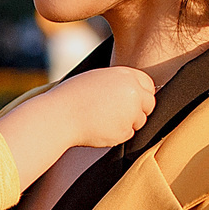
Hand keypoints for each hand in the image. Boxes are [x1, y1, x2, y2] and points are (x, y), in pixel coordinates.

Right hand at [0, 65, 154, 183]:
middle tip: (118, 113)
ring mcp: (131, 112)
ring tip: (102, 118)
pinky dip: (117, 134)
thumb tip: (137, 93)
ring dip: (127, 123)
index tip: (131, 100)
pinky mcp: (125, 130)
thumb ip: (119, 83)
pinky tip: (99, 127)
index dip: (140, 93)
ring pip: (139, 121)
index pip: (148, 84)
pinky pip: (128, 134)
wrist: (59, 115)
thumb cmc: (73, 96)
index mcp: (126, 75)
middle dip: (138, 110)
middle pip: (149, 104)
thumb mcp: (98, 79)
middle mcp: (133, 92)